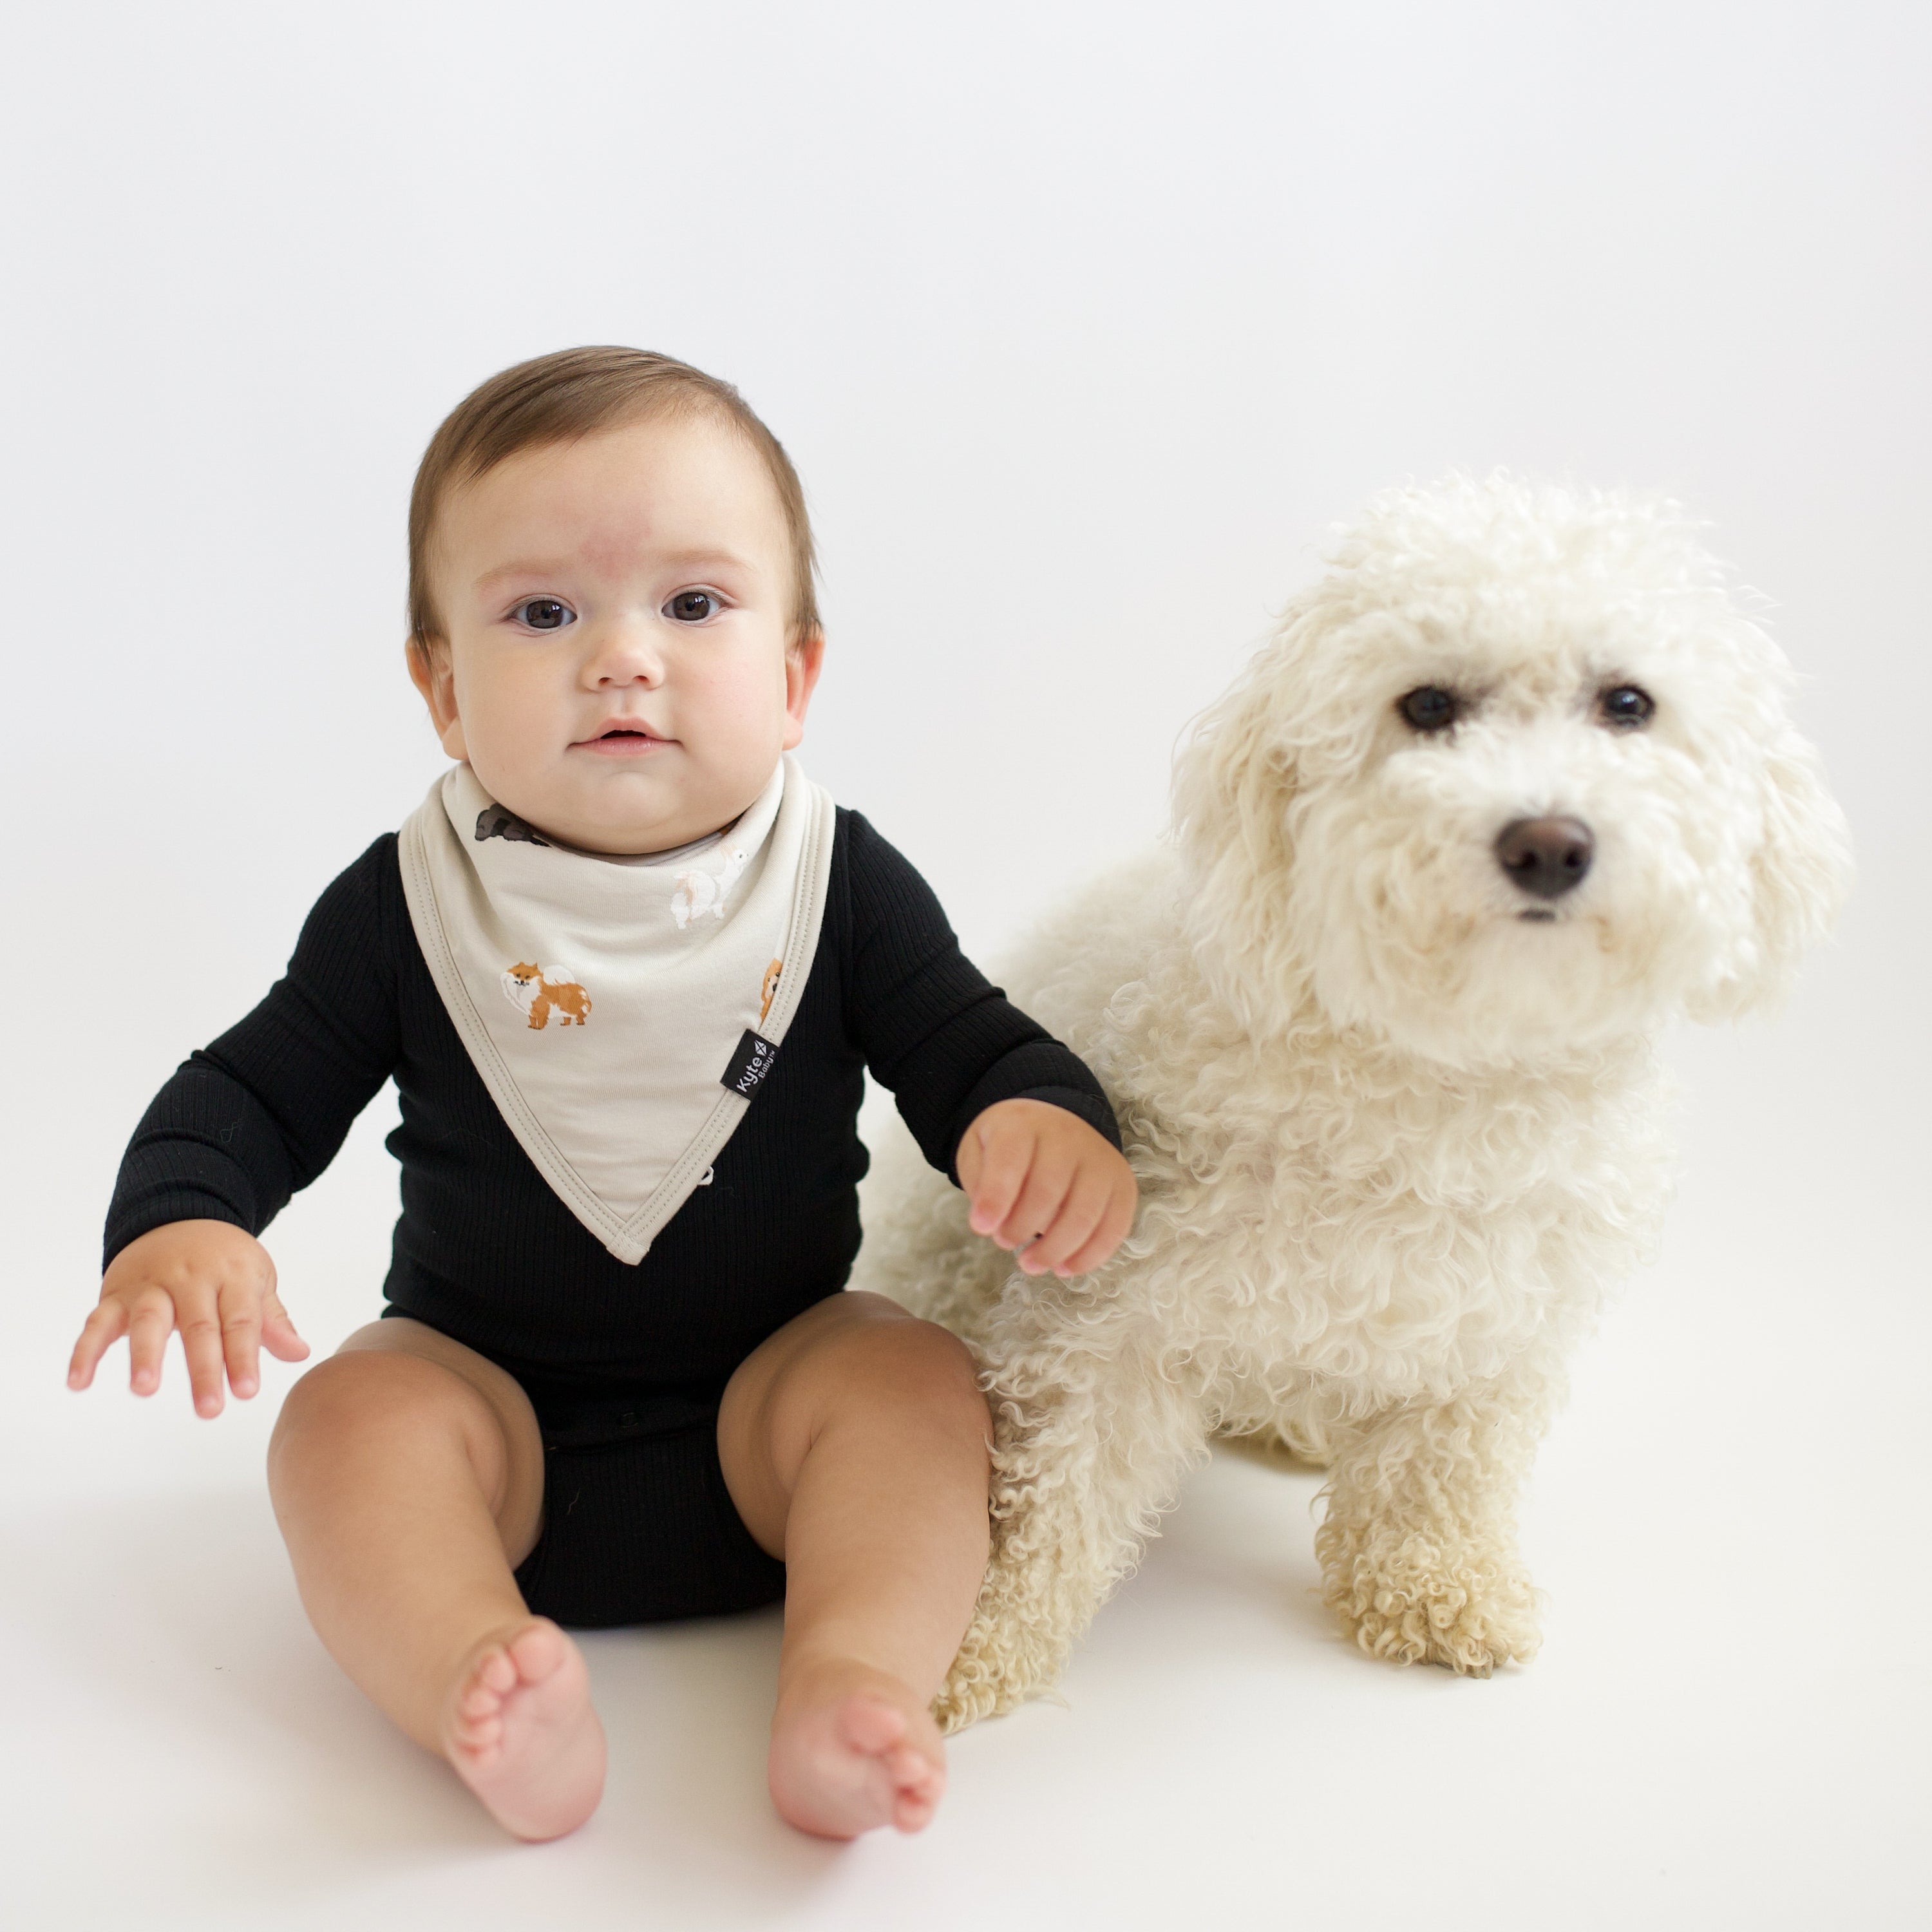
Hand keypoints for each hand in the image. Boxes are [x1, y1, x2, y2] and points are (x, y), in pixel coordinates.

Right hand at [67, 1220, 308, 1417]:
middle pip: (198, 1327)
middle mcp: (191, 1279)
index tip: (246, 1392)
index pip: (240, 1321)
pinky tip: (78, 1382)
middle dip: (203, 1369)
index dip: (243, 1357)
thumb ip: (271, 1321)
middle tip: (209, 1409)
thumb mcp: (256, 1279)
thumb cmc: (224, 1258)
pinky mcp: (116, 1294)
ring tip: (145, 1389)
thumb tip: (301, 1354)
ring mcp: (151, 1286)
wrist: (179, 1213)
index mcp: (232, 1276)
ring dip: (145, 1355)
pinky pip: (97, 1321)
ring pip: (148, 1320)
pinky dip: (85, 1350)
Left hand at [955, 1098, 1136, 1277]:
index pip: (1011, 1158)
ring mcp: (1100, 1160)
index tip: (980, 1228)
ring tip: (1029, 1263)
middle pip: (1048, 1190)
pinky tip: (1064, 1268)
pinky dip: (1090, 1256)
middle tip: (1004, 1241)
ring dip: (1054, 1249)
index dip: (996, 1196)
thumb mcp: (979, 1152)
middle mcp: (1068, 1137)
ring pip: (1083, 1214)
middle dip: (1021, 1227)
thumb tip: (990, 1224)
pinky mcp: (1122, 1185)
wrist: (1052, 1126)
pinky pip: (1115, 1227)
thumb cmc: (1011, 1148)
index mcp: (1023, 1124)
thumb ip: (980, 1183)